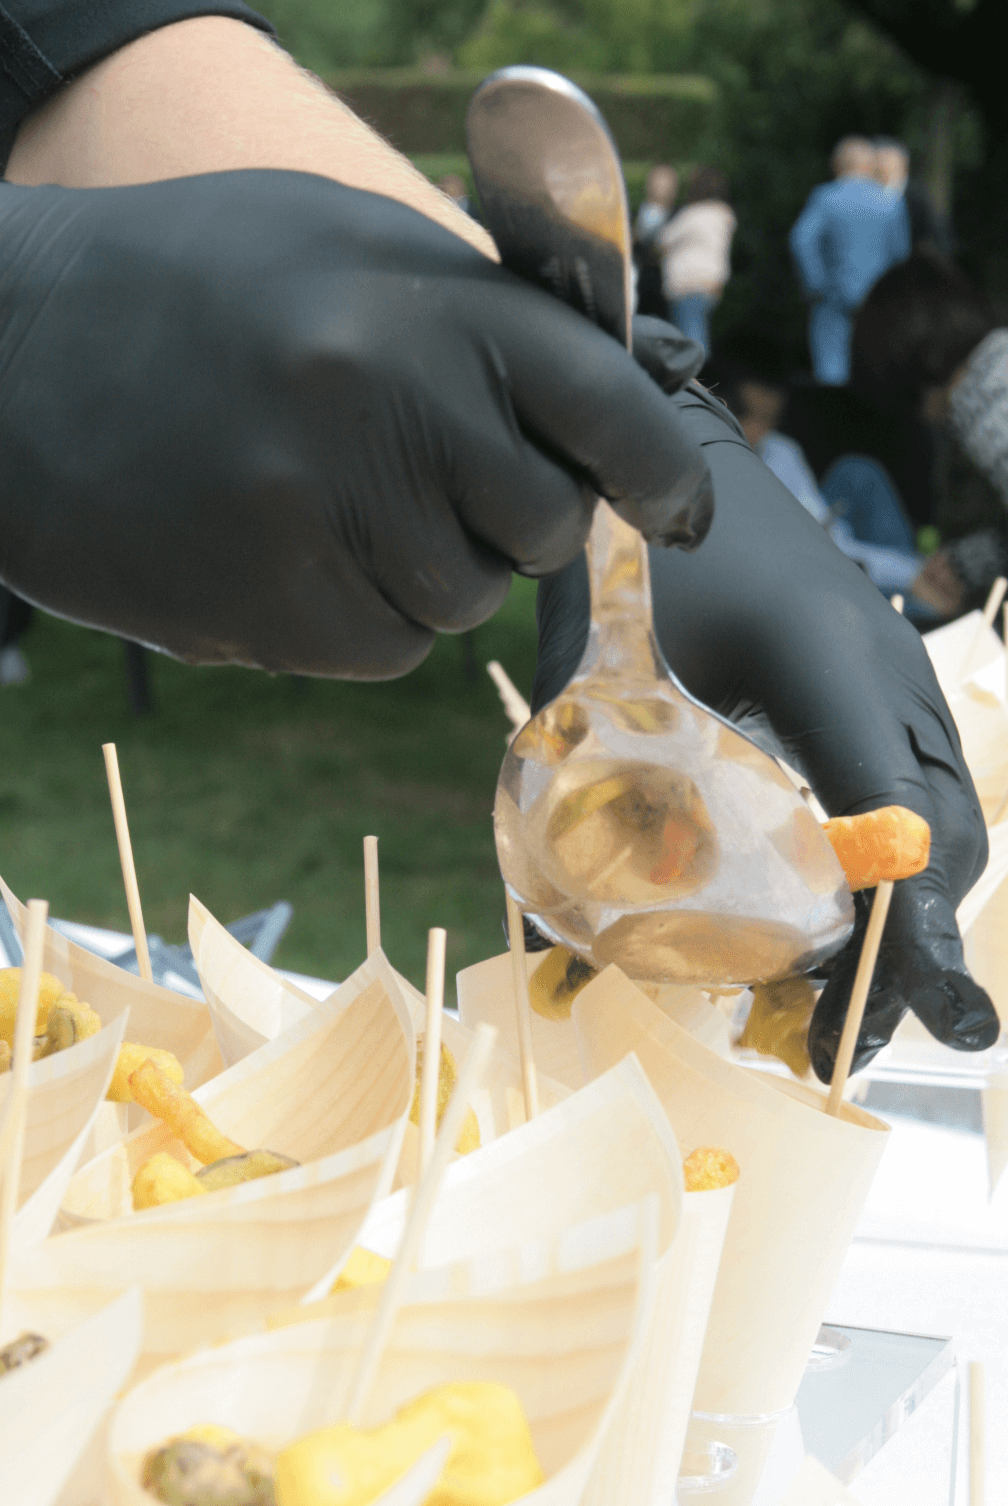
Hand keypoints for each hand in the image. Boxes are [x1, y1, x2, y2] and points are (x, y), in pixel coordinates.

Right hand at [0, 163, 713, 678]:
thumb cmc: (173, 280)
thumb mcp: (334, 241)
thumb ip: (469, 317)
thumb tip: (590, 406)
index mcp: (418, 304)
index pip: (606, 406)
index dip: (659, 471)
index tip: (680, 511)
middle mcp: (385, 411)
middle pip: (544, 525)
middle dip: (512, 516)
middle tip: (433, 477)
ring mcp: (323, 520)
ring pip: (460, 600)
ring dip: (422, 568)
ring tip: (319, 494)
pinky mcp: (265, 613)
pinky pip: (384, 650)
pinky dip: (357, 616)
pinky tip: (279, 547)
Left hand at [534, 380, 997, 1073]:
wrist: (680, 462)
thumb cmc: (635, 555)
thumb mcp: (603, 665)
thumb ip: (592, 790)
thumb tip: (565, 944)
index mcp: (828, 667)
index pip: (893, 813)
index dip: (906, 919)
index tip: (913, 1009)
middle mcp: (886, 681)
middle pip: (940, 836)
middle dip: (908, 951)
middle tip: (844, 1043)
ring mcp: (894, 685)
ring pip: (937, 823)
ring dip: (900, 923)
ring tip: (837, 1015)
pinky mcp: (878, 695)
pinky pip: (908, 796)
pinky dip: (887, 873)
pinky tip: (833, 931)